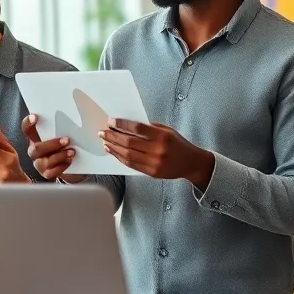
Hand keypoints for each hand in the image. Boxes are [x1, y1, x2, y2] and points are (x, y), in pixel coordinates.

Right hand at [21, 114, 80, 182]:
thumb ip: (61, 128)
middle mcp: (35, 151)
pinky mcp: (46, 174)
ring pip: (45, 161)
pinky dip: (61, 166)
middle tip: (66, 140)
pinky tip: (69, 161)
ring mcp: (39, 163)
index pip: (27, 129)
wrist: (73, 165)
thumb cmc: (65, 145)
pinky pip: (51, 173)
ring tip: (71, 152)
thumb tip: (72, 119)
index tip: (35, 117)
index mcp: (36, 138)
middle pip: (36, 148)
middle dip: (52, 144)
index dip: (28, 123)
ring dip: (59, 156)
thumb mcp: (62, 135)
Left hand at [98, 119, 212, 185]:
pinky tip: (113, 151)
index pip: (137, 128)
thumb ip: (149, 128)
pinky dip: (119, 157)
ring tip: (104, 141)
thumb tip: (126, 124)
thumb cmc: (177, 144)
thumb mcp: (167, 130)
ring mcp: (154, 162)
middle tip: (102, 132)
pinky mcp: (151, 172)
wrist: (191, 163)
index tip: (111, 121)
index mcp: (162, 136)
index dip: (122, 124)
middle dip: (113, 136)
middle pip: (129, 142)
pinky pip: (131, 164)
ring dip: (113, 147)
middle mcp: (158, 150)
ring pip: (128, 154)